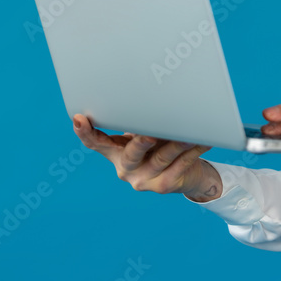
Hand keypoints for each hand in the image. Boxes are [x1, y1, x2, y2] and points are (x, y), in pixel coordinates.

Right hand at [72, 114, 221, 200]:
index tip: (79, 118)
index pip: (95, 143)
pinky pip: (180, 165)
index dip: (85, 132)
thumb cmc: (164, 146)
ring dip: (176, 144)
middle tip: (149, 134)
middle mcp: (125, 169)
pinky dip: (193, 151)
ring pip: (161, 158)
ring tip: (189, 133)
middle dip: (140, 142)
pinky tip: (202, 140)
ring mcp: (143, 180)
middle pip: (130, 154)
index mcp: (116, 152)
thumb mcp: (148, 134)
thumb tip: (150, 95)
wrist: (187, 175)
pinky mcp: (164, 186)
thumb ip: (142, 122)